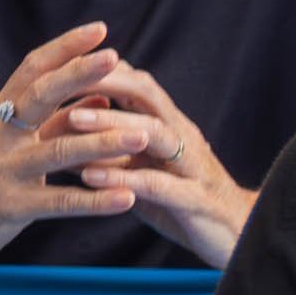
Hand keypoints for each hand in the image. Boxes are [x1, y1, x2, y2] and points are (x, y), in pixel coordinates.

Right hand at [0, 24, 148, 266]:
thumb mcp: (10, 141)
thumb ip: (56, 119)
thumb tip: (102, 93)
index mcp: (0, 113)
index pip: (32, 70)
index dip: (64, 48)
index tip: (99, 30)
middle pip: (39, 97)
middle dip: (77, 74)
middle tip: (113, 58)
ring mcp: (4, 170)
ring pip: (57, 151)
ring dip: (102, 143)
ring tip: (142, 135)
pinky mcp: (10, 207)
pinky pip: (58, 202)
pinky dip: (94, 201)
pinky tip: (126, 198)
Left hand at [66, 58, 253, 265]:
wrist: (242, 236)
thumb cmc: (180, 199)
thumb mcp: (138, 170)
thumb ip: (103, 150)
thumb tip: (52, 133)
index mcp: (167, 124)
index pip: (133, 81)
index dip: (97, 67)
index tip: (54, 57)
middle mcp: (181, 136)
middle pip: (146, 93)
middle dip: (104, 79)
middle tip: (60, 74)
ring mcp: (192, 166)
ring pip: (155, 132)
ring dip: (113, 122)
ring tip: (72, 119)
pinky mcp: (196, 201)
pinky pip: (160, 185)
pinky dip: (125, 178)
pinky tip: (91, 177)